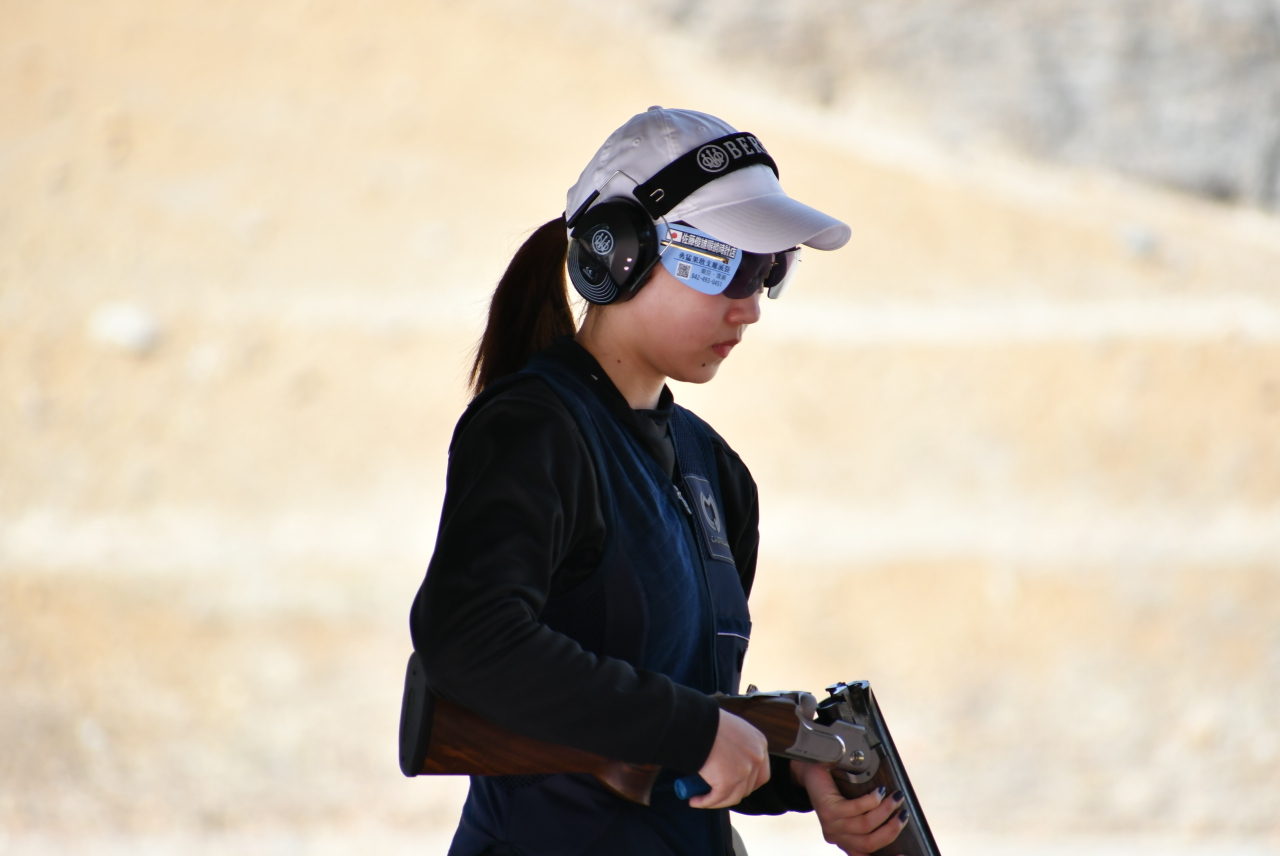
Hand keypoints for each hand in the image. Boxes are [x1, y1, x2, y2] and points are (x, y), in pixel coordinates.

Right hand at [689, 709, 769, 808]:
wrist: (695, 721)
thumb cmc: (707, 721)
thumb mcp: (731, 729)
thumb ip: (736, 744)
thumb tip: (726, 762)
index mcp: (759, 742)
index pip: (761, 773)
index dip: (747, 783)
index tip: (733, 785)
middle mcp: (757, 757)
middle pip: (748, 787)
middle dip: (732, 793)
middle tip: (715, 792)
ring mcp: (744, 770)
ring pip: (733, 797)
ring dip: (716, 801)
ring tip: (699, 798)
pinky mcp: (728, 781)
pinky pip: (716, 799)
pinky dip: (704, 802)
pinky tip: (694, 800)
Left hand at [792, 761, 909, 854]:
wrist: (814, 770)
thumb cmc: (841, 788)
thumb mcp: (859, 809)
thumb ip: (872, 818)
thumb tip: (899, 819)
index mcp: (846, 842)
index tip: (905, 854)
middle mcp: (838, 838)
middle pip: (870, 843)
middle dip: (891, 830)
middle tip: (903, 814)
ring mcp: (831, 825)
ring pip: (866, 825)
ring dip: (885, 811)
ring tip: (895, 798)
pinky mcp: (828, 810)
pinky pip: (856, 809)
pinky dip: (872, 801)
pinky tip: (879, 792)